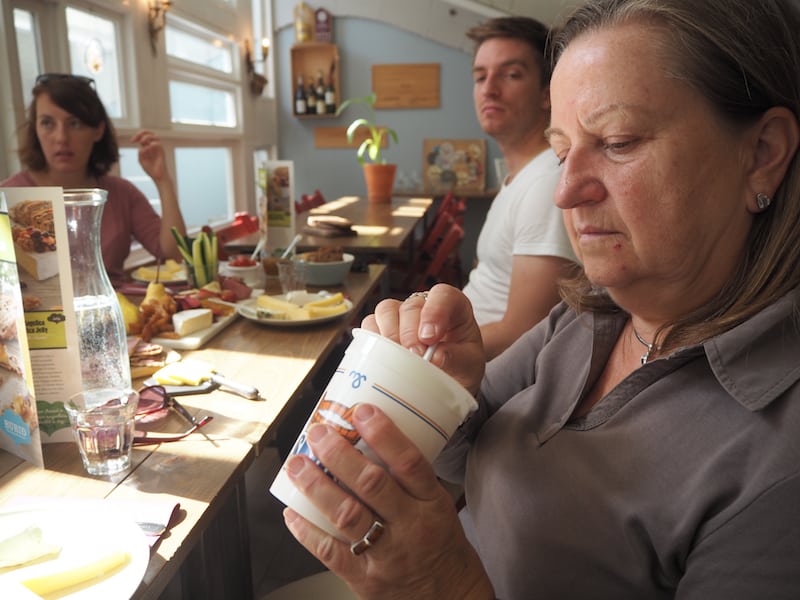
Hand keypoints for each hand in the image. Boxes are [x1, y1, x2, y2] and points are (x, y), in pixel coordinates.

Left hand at [132, 130, 168, 182]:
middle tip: (136, 139)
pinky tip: (148, 150)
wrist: (158, 176)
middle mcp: (153, 146)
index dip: (136, 136)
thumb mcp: (141, 160)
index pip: (142, 136)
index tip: (131, 141)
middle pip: (149, 133)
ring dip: (147, 137)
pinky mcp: (162, 152)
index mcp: (147, 147)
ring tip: (142, 142)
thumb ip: (141, 152)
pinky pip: (157, 144)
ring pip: (154, 136)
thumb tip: (144, 147)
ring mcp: (158, 148)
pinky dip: (151, 145)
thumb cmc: (150, 169)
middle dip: (141, 133)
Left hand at [284, 403, 494, 599]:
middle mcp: (410, 527)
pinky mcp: (365, 579)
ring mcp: (387, 555)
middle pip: (372, 484)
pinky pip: (331, 552)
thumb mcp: (440, 508)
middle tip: (318, 433)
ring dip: (316, 486)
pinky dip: (307, 531)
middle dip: (339, 454)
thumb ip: (409, 480)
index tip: (362, 411)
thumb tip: (372, 439)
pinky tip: (292, 512)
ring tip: (297, 465)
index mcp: (432, 504)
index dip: (384, 434)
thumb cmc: (443, 549)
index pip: (410, 463)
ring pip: (347, 515)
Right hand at [361, 283, 484, 395]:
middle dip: (410, 332)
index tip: (430, 337)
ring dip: (390, 335)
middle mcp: (425, 307)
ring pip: (387, 310)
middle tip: (415, 356)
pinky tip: (382, 356)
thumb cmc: (461, 367)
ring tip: (397, 359)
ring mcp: (402, 315)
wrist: (449, 379)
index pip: (444, 296)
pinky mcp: (383, 327)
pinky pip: (370, 324)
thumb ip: (457, 358)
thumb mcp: (469, 365)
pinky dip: (373, 339)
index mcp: (454, 308)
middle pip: (411, 306)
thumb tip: (436, 357)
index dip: (435, 312)